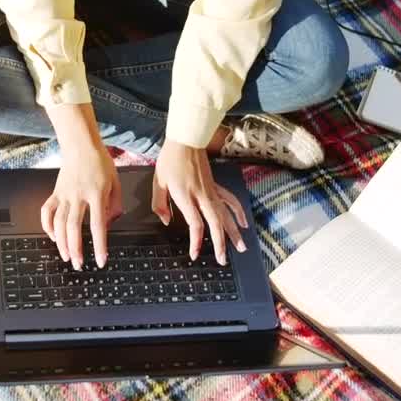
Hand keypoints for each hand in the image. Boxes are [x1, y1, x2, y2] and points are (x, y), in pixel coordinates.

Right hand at [40, 142, 122, 268]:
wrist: (81, 145)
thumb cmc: (100, 163)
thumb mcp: (116, 182)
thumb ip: (115, 205)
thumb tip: (108, 225)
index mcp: (96, 194)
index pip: (97, 225)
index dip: (99, 245)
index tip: (100, 260)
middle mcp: (78, 195)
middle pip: (74, 227)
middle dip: (75, 249)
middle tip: (78, 264)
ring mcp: (64, 194)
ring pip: (59, 223)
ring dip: (62, 243)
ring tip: (66, 256)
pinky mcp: (55, 192)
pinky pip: (47, 212)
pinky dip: (47, 226)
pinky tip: (53, 237)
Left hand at [151, 141, 248, 264]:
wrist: (186, 140)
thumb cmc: (170, 159)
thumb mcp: (157, 181)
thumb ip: (159, 203)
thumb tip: (166, 220)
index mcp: (185, 195)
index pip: (195, 224)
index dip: (196, 241)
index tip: (194, 254)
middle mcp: (201, 195)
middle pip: (215, 223)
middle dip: (221, 243)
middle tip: (222, 260)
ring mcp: (211, 190)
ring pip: (226, 214)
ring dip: (234, 232)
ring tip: (241, 247)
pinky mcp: (215, 186)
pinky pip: (230, 200)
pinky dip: (238, 212)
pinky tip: (243, 223)